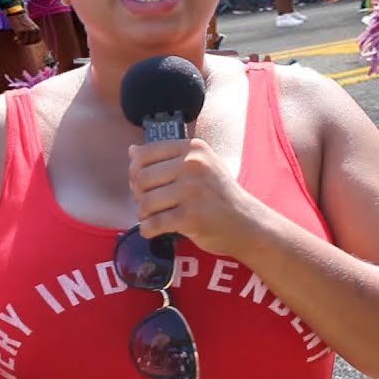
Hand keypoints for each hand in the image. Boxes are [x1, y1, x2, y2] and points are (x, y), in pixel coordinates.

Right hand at [7, 12, 41, 44]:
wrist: (17, 14)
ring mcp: (27, 31)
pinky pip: (20, 40)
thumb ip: (32, 34)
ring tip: (18, 40)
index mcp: (37, 29)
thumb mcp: (31, 27)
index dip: (32, 42)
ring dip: (21, 42)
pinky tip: (15, 38)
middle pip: (32, 42)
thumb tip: (29, 44)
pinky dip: (17, 40)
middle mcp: (33, 30)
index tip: (27, 40)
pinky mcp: (21, 31)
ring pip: (26, 42)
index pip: (37, 40)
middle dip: (26, 43)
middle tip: (21, 41)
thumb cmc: (23, 22)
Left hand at [129, 138, 250, 255]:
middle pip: (141, 178)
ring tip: (157, 216)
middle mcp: (193, 165)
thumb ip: (168, 157)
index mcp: (194, 148)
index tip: (146, 183)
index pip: (144, 153)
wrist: (245, 222)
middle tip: (151, 203)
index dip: (136, 171)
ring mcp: (192, 190)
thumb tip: (132, 150)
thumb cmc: (219, 194)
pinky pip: (153, 224)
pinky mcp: (191, 216)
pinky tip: (157, 229)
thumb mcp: (201, 165)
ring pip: (145, 202)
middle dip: (140, 194)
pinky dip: (149, 230)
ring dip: (145, 214)